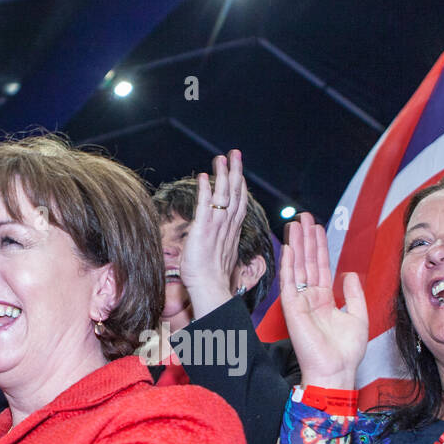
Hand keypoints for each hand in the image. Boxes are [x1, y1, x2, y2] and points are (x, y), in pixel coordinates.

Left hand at [181, 151, 247, 317]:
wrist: (209, 290)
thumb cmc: (210, 278)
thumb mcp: (218, 255)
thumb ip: (218, 242)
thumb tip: (213, 239)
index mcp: (232, 232)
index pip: (239, 203)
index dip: (240, 185)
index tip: (239, 171)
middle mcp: (227, 227)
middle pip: (236, 194)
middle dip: (236, 172)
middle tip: (235, 154)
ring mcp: (217, 228)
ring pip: (224, 195)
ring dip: (223, 175)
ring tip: (221, 158)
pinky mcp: (203, 231)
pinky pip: (206, 206)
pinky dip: (206, 191)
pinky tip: (204, 177)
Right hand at [278, 213, 367, 389]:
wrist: (337, 370)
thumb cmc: (347, 351)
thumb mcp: (358, 315)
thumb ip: (354, 294)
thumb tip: (349, 275)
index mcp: (325, 300)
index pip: (321, 267)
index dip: (319, 246)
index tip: (317, 227)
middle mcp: (310, 298)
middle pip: (307, 262)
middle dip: (305, 239)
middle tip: (302, 217)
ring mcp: (300, 302)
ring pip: (297, 267)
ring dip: (295, 245)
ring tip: (295, 224)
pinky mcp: (292, 309)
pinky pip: (289, 281)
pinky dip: (288, 263)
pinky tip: (288, 247)